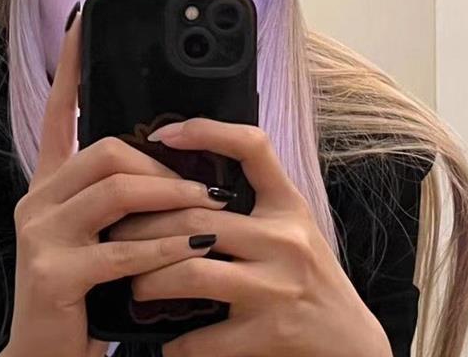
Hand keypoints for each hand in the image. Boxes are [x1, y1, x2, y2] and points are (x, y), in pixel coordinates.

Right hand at [3, 11, 230, 356]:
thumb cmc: (84, 290)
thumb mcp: (99, 234)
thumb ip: (121, 196)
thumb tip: (170, 164)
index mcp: (50, 184)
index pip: (57, 112)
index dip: (70, 66)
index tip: (79, 21)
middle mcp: (38, 199)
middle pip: (104, 150)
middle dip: (159, 163)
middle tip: (201, 183)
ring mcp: (40, 235)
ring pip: (116, 190)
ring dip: (171, 198)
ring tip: (208, 209)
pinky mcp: (53, 273)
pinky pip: (123, 249)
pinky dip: (166, 248)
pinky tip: (194, 248)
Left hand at [108, 118, 392, 356]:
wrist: (352, 346)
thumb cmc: (310, 278)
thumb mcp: (292, 226)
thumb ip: (252, 200)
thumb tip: (184, 177)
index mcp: (288, 205)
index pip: (252, 147)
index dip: (206, 131)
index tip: (163, 134)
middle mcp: (284, 239)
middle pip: (195, 218)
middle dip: (144, 226)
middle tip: (115, 233)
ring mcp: (277, 287)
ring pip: (190, 271)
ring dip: (148, 277)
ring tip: (132, 282)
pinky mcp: (270, 334)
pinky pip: (203, 337)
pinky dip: (176, 342)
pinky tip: (164, 339)